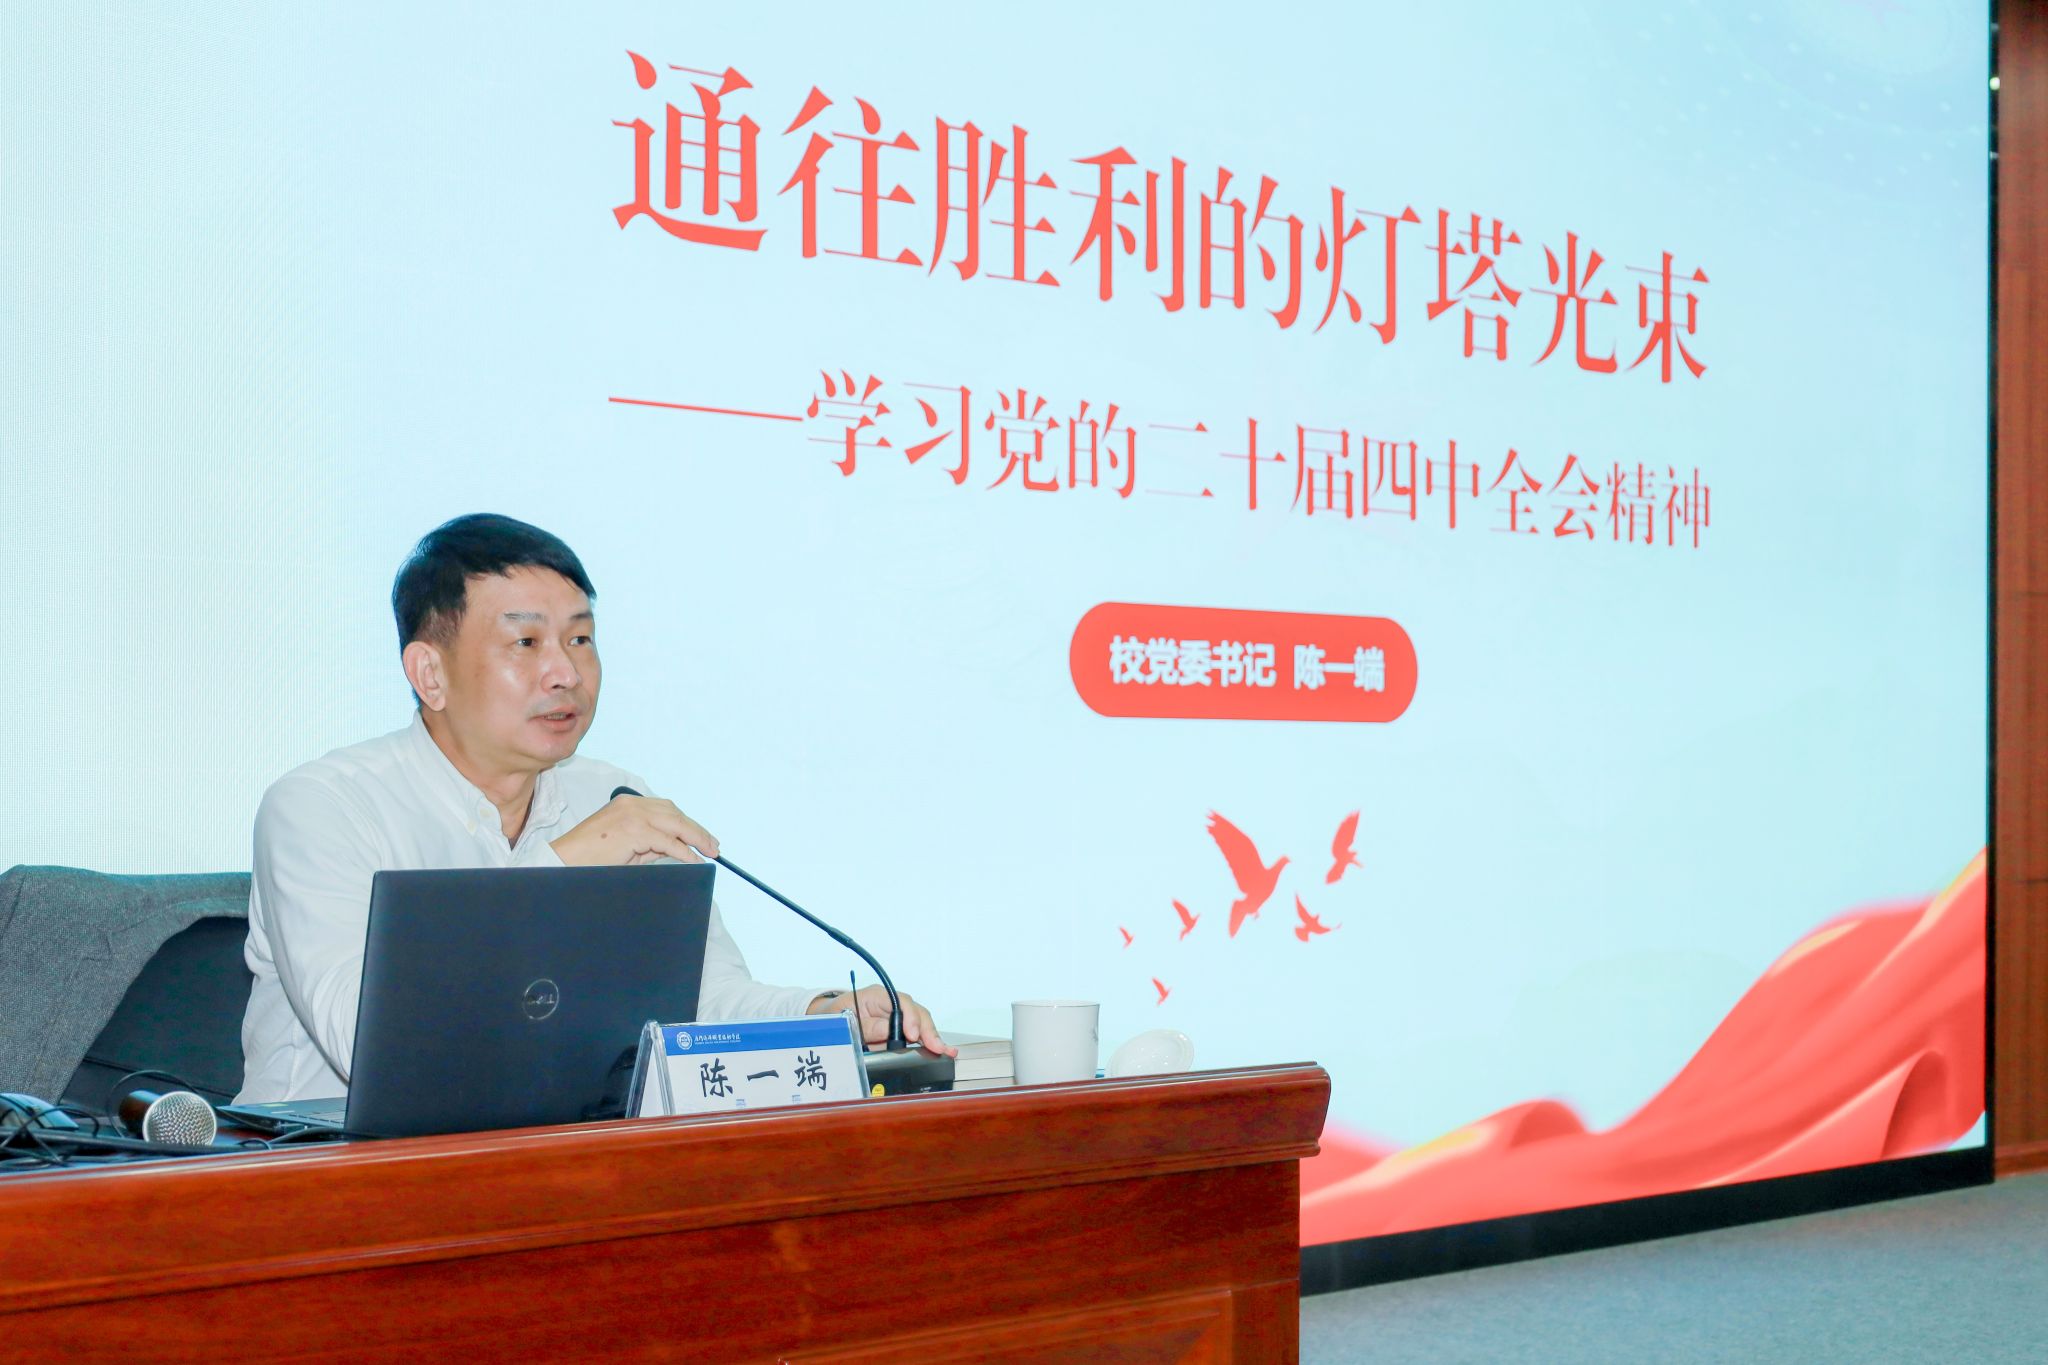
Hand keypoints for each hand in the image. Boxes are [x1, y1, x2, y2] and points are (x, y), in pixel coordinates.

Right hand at [551, 794, 718, 866]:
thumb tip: (677, 848)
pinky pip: (667, 842)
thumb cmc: (592, 858)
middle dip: (697, 830)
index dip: (687, 823)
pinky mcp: (633, 831)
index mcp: (629, 803)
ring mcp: (633, 815)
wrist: (565, 862)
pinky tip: (693, 860)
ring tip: (709, 852)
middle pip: (675, 814)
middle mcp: (632, 804)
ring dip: (696, 838)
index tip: (702, 836)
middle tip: (713, 846)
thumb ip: (650, 843)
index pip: (667, 809)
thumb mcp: (627, 845)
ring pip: (675, 824)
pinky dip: (683, 852)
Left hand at [810, 985, 955, 1056]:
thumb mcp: (844, 1019)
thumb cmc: (834, 1016)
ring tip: (946, 1051)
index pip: (901, 1002)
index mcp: (876, 996)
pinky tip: (941, 1051)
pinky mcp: (898, 1030)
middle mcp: (891, 1004)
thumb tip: (888, 1031)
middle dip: (928, 1031)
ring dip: (933, 1038)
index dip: (911, 1018)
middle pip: (917, 1013)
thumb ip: (866, 1025)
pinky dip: (928, 1043)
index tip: (913, 1035)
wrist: (828, 1020)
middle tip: (937, 1047)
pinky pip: (916, 1034)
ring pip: (921, 1024)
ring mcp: (896, 1016)